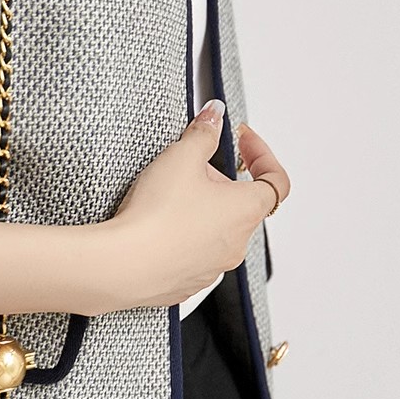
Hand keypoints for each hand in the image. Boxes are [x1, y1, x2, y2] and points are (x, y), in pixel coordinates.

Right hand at [98, 100, 288, 309]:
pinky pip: (192, 252)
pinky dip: (182, 237)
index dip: (262, 154)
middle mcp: (236, 243)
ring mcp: (213, 266)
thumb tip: (214, 116)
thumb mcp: (181, 157)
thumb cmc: (156, 216)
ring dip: (201, 209)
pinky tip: (157, 226)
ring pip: (217, 229)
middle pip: (241, 203)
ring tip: (167, 198)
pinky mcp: (188, 282)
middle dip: (218, 181)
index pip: (276, 180)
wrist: (123, 265)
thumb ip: (203, 133)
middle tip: (188, 167)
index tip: (242, 141)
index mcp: (244, 210)